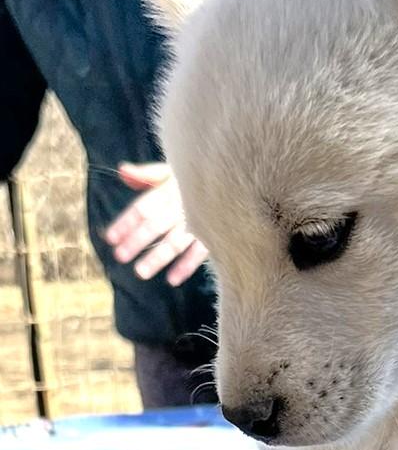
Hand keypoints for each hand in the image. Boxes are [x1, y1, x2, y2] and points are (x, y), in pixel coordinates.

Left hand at [104, 162, 207, 286]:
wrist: (236, 178)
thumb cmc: (199, 176)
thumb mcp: (173, 170)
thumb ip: (148, 174)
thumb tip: (122, 171)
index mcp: (169, 189)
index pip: (143, 207)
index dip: (126, 222)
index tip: (110, 238)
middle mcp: (182, 206)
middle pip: (155, 225)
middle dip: (137, 241)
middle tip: (120, 257)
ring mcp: (200, 221)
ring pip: (175, 241)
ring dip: (157, 258)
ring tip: (140, 272)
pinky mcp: (216, 233)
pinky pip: (200, 251)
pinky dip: (187, 265)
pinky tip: (172, 280)